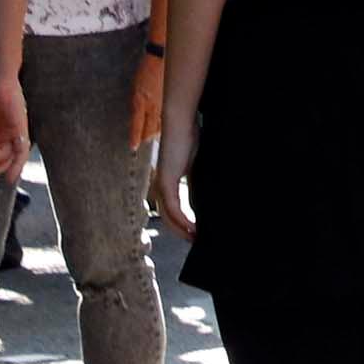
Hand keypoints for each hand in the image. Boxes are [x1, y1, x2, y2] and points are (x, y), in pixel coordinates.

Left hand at [129, 50, 163, 149]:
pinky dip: (168, 122)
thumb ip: (136, 102)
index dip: (135, 138)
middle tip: (145, 142)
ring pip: (162, 125)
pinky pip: (171, 116)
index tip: (133, 147)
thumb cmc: (147, 68)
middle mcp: (153, 106)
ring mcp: (165, 104)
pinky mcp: (174, 100)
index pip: (137, 125)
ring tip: (156, 136)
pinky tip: (168, 125)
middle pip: (150, 129)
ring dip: (158, 132)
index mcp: (140, 102)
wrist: (162, 56)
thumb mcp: (135, 86)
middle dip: (147, 137)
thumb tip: (137, 114)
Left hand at [149, 112, 198, 240]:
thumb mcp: (194, 163)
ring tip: (196, 239)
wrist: (180, 122)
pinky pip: (173, 208)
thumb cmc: (188, 136)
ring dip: (181, 230)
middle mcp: (160, 186)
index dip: (181, 224)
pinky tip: (194, 228)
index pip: (171, 210)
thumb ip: (194, 181)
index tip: (195, 233)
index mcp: (167, 181)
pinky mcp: (166, 182)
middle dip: (181, 232)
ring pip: (168, 217)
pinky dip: (183, 221)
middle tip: (196, 242)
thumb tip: (203, 198)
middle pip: (167, 218)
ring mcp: (161, 185)